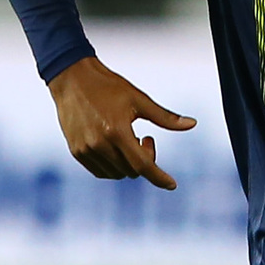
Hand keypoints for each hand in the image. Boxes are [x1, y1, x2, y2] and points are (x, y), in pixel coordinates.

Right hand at [48, 55, 194, 188]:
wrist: (72, 79)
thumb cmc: (108, 86)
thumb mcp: (139, 99)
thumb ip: (165, 117)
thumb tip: (192, 124)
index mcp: (117, 131)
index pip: (143, 165)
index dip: (159, 177)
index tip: (172, 184)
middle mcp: (100, 144)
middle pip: (132, 171)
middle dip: (145, 159)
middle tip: (144, 137)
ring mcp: (86, 150)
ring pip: (117, 174)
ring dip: (128, 164)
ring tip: (127, 138)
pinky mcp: (76, 152)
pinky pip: (101, 172)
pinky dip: (113, 166)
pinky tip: (115, 147)